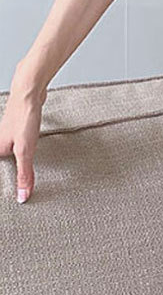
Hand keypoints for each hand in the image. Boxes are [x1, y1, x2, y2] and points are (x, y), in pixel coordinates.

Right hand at [0, 77, 47, 202]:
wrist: (29, 93)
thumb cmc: (25, 118)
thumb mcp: (25, 151)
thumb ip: (24, 174)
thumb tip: (22, 196)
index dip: (3, 183)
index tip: (6, 201)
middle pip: (1, 165)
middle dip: (7, 178)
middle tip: (18, 193)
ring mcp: (6, 137)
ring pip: (5, 156)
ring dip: (12, 168)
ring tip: (20, 181)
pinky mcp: (17, 131)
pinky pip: (14, 148)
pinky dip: (18, 157)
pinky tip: (23, 159)